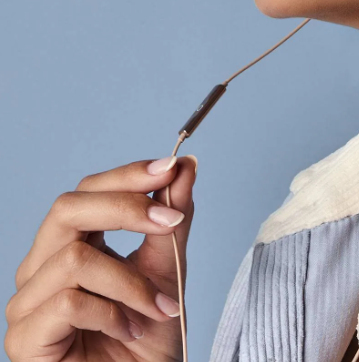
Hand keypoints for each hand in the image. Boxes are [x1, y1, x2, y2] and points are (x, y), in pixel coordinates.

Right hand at [5, 154, 197, 361]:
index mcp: (72, 243)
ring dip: (130, 281)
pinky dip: (112, 313)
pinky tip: (131, 329)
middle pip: (67, 208)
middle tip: (172, 222)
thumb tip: (186, 166)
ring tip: (158, 308)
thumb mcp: (168, 271)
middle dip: (126, 207)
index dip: (129, 175)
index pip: (89, 191)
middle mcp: (41, 267)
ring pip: (74, 258)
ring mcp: (27, 303)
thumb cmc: (146, 338)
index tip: (173, 166)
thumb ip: (172, 221)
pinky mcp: (24, 340)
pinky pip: (68, 302)